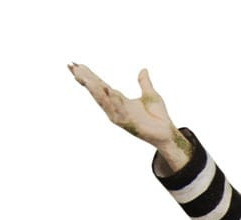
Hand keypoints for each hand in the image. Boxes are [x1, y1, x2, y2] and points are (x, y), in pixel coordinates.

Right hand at [68, 63, 190, 170]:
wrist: (168, 133)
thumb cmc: (159, 117)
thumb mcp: (150, 95)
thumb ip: (144, 83)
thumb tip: (143, 70)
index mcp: (119, 101)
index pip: (100, 85)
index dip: (88, 75)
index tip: (75, 65)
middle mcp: (116, 109)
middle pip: (96, 92)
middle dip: (85, 80)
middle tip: (72, 67)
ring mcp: (121, 117)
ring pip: (103, 101)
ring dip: (93, 89)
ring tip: (82, 76)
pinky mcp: (128, 124)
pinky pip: (119, 110)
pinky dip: (114, 101)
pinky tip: (109, 90)